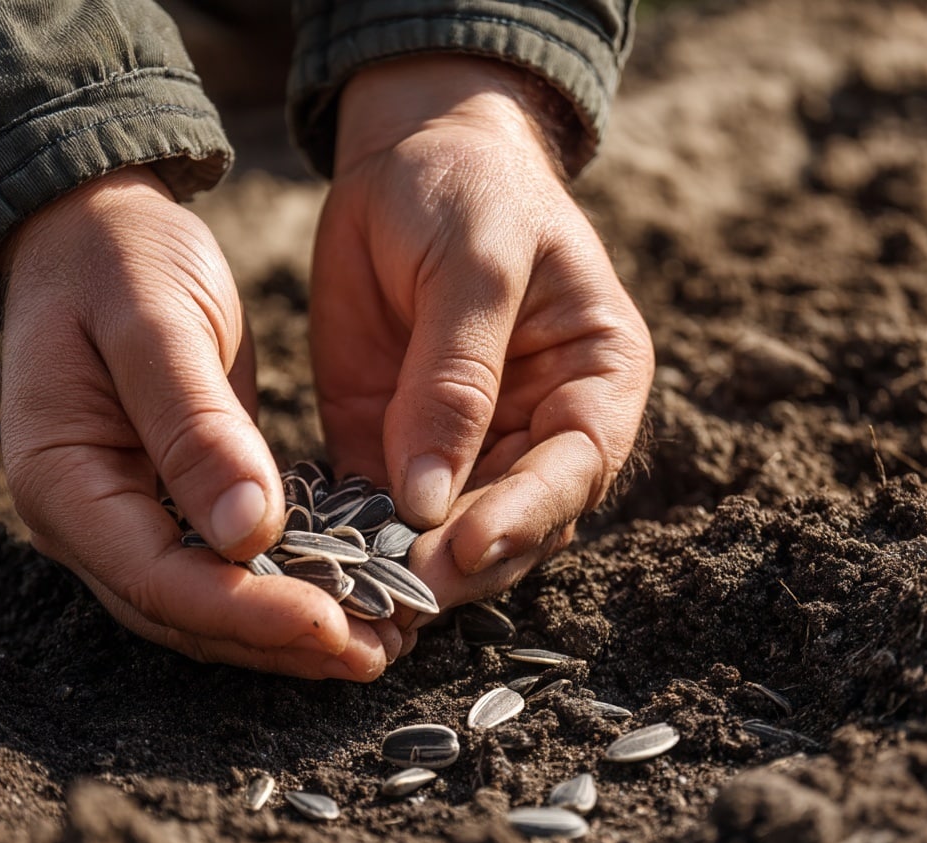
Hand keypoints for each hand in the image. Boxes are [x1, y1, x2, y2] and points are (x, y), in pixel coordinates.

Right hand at [0, 167, 400, 678]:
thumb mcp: (154, 324)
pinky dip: (287, 588)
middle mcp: (91, 518)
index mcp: (65, 481)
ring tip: (376, 643)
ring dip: (290, 631)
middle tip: (374, 653)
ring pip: (211, 605)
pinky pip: (229, 566)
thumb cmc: (116, 260)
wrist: (98, 232)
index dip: (247, 612)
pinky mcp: (173, 504)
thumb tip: (247, 532)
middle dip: (281, 639)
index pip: (156, 579)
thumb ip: (194, 427)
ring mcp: (130, 517)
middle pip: (187, 611)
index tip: (332, 624)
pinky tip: (348, 594)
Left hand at [311, 56, 653, 612]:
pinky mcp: (404, 451)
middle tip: (403, 595)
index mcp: (596, 380)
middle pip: (519, 520)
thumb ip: (456, 377)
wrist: (408, 158)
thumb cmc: (467, 190)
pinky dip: (364, 543)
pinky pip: (390, 511)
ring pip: (456, 533)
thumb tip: (429, 497)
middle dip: (464, 560)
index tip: (467, 545)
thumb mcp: (473, 265)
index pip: (577, 466)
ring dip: (414, 567)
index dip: (527, 512)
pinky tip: (331, 565)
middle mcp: (544, 429)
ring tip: (365, 600)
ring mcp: (474, 448)